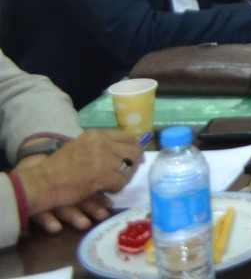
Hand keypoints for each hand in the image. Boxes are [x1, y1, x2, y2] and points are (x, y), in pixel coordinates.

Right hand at [15, 130, 144, 231]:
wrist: (41, 183)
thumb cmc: (58, 168)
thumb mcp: (79, 147)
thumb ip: (100, 146)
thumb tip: (126, 150)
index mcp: (95, 134)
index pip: (127, 137)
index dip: (135, 148)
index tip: (135, 157)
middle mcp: (101, 143)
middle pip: (133, 151)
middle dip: (135, 163)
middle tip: (129, 172)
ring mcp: (102, 159)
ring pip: (130, 167)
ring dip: (126, 177)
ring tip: (116, 182)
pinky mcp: (101, 176)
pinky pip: (121, 182)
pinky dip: (117, 188)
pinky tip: (108, 190)